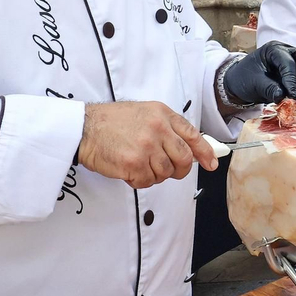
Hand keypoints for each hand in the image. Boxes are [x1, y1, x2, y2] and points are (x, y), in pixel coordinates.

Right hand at [76, 101, 215, 188]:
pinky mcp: (134, 163)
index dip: (205, 152)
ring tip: (140, 165)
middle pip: (184, 159)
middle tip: (170, 171)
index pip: (192, 135)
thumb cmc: (111, 122)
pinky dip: (140, 181)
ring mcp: (146, 147)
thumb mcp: (144, 113)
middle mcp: (157, 129)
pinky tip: (129, 170)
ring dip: (155, 174)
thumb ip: (166, 127)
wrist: (84, 128)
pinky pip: (148, 182)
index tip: (211, 163)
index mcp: (162, 114)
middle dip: (180, 169)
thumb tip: (188, 147)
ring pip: (166, 173)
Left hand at [221, 42, 295, 106]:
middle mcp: (287, 50)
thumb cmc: (245, 79)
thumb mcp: (253, 84)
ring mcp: (295, 58)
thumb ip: (268, 89)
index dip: (292, 80)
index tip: (292, 95)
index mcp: (273, 50)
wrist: (243, 81)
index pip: (288, 63)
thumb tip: (281, 96)